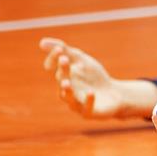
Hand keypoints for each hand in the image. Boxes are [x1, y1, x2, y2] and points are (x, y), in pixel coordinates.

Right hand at [39, 37, 156, 119]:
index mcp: (64, 78)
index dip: (55, 59)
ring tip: (66, 82)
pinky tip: (91, 93)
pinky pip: (87, 109)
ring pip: (69, 98)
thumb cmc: (94, 77)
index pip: (55, 68)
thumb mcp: (82, 60)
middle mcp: (68, 92)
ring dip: (67, 91)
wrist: (115, 95)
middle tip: (64, 60)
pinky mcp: (90, 112)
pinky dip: (88, 101)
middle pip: (62, 81)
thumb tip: (41, 42)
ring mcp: (78, 103)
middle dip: (63, 71)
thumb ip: (65, 51)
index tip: (59, 49)